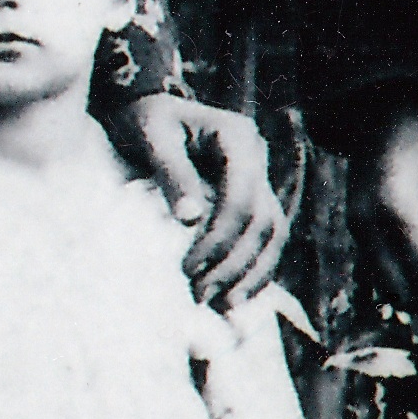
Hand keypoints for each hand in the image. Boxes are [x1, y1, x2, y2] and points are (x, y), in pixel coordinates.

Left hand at [111, 92, 290, 305]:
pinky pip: (265, 237)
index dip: (220, 238)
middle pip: (262, 220)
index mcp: (238, 136)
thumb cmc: (144, 120)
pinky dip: (254, 267)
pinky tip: (235, 295)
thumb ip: (171, 172)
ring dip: (251, 272)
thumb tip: (190, 218)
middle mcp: (256, 157)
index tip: (188, 268)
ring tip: (223, 306)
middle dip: (235, 263)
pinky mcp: (250, 198)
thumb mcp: (151, 136)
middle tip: (201, 295)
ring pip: (273, 232)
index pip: (242, 198)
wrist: (147, 112)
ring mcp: (258, 178)